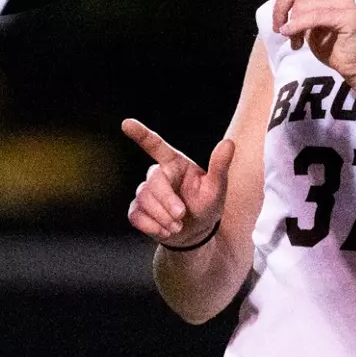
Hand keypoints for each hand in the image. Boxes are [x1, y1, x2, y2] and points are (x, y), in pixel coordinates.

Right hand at [122, 119, 233, 247]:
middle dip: (166, 201)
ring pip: (143, 200)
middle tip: (181, 216)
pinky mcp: (137, 209)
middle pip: (153, 182)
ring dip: (162, 217)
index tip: (126, 123)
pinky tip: (164, 231)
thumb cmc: (206, 205)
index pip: (155, 145)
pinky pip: (135, 215)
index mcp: (174, 164)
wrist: (196, 233)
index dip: (141, 134)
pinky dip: (151, 226)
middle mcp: (158, 175)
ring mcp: (145, 193)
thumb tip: (229, 143)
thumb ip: (220, 165)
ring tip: (177, 226)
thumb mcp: (217, 187)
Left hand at [273, 0, 355, 78]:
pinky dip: (297, 28)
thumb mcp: (303, 15)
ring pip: (300, 3)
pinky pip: (311, 16)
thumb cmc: (328, 37)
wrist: (352, 61)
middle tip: (279, 27)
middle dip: (279, 8)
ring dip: (290, 24)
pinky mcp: (347, 14)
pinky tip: (293, 37)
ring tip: (294, 37)